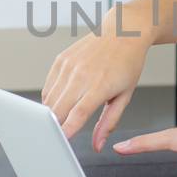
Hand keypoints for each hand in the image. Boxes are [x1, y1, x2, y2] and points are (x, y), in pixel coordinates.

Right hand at [41, 2, 153, 150]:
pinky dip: (50, 100)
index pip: (78, 114)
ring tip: (59, 122)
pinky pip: (48, 87)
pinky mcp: (60, 60)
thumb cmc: (128, 63)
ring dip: (51, 114)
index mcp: (100, 85)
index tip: (61, 144)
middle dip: (54, 127)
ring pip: (49, 100)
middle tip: (56, 139)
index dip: (67, 131)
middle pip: (58, 109)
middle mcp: (81, 75)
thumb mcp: (124, 96)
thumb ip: (109, 122)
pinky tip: (60, 103)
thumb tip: (98, 145)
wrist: (123, 32)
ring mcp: (68, 66)